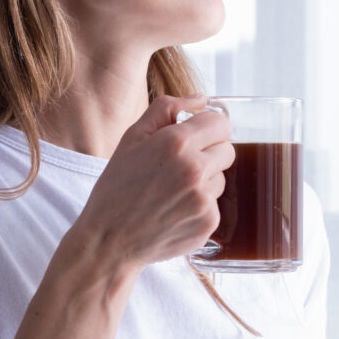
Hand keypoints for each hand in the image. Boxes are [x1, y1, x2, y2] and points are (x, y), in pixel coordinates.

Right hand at [72, 94, 234, 269]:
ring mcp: (203, 198)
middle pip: (228, 150)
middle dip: (209, 153)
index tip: (198, 136)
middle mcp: (194, 169)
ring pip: (221, 178)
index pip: (221, 123)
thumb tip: (200, 98)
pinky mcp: (208, 222)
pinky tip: (174, 210)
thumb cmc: (118, 187)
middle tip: (181, 166)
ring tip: (173, 191)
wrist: (110, 240)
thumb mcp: (132, 138)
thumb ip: (167, 109)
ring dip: (205, 181)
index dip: (209, 128)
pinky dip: (199, 206)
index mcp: (176, 142)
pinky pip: (215, 204)